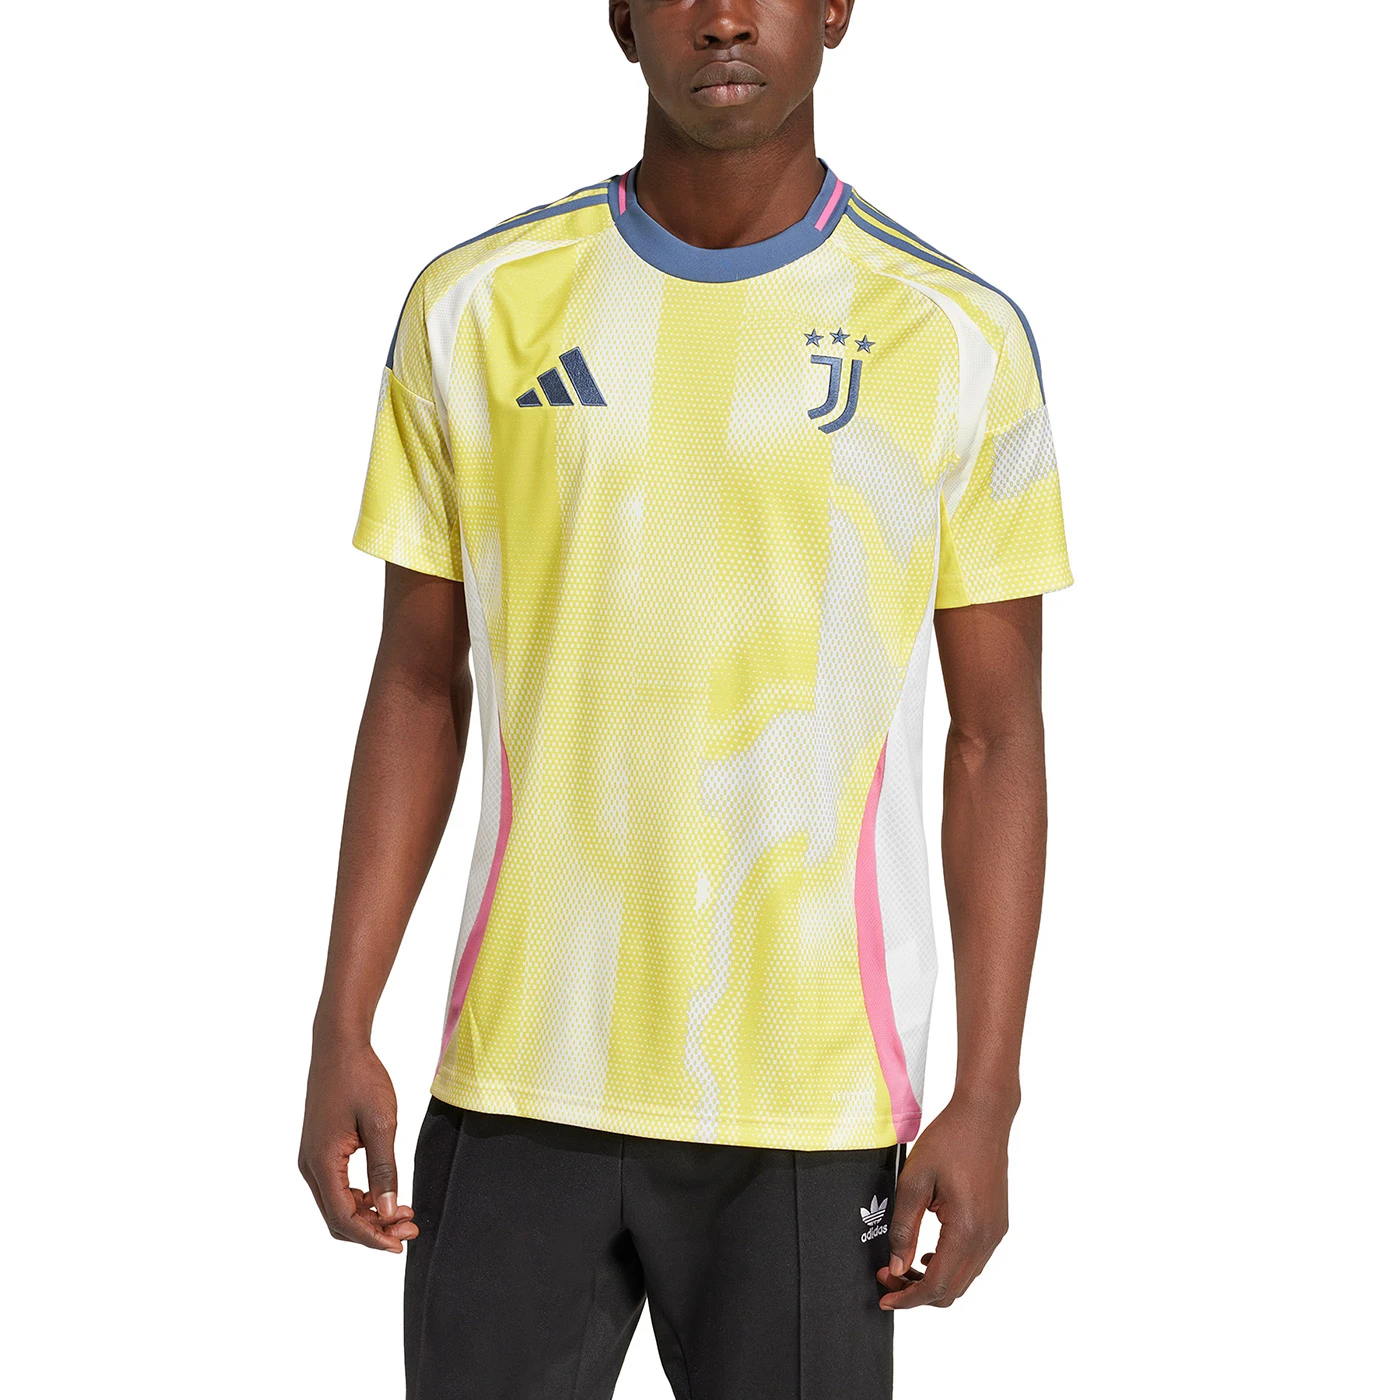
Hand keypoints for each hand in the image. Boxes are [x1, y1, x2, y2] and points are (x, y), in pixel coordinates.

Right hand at [298, 1038, 418, 1252]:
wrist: (339, 1046)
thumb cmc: (360, 1078)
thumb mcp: (381, 1124)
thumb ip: (385, 1170)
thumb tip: (390, 1212)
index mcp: (322, 1162)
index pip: (342, 1218)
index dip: (372, 1237)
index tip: (400, 1244)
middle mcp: (310, 1166)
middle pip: (337, 1218)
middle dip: (373, 1230)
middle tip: (410, 1228)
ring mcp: (312, 1159)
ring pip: (337, 1205)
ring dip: (369, 1215)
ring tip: (404, 1213)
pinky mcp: (320, 1151)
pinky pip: (337, 1187)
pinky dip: (361, 1198)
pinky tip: (386, 1193)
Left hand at [876, 1093, 1012, 1308]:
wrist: (984, 1117)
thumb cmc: (948, 1141)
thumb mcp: (914, 1181)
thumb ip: (903, 1228)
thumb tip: (896, 1267)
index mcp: (966, 1230)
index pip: (936, 1286)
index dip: (907, 1298)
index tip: (884, 1296)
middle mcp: (987, 1238)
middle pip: (952, 1290)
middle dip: (917, 1293)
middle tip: (888, 1278)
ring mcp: (996, 1232)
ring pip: (965, 1279)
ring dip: (934, 1281)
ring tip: (903, 1266)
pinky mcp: (997, 1224)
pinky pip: (974, 1260)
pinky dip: (950, 1267)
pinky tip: (929, 1253)